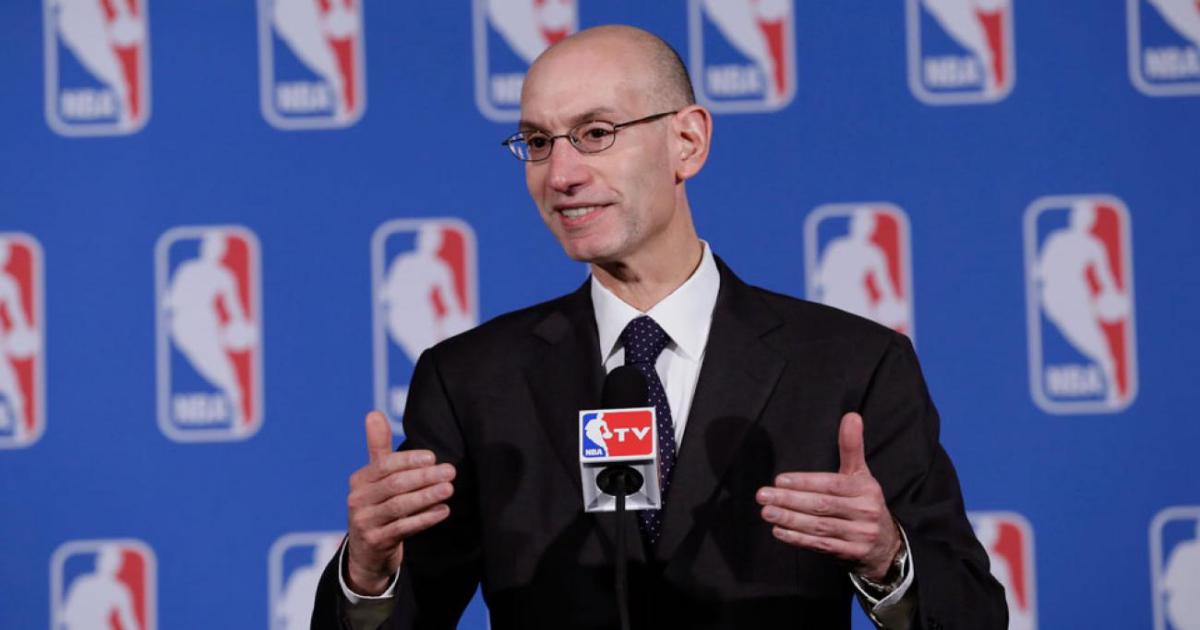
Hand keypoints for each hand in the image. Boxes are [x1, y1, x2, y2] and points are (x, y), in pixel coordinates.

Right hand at [345, 411, 455, 594]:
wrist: (367, 553)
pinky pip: (403, 528)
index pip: (385, 465)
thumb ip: (377, 447)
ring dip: (427, 497)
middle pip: (394, 485)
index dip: (409, 460)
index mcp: (359, 480)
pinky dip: (425, 519)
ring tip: (449, 489)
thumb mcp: (375, 477)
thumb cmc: (378, 505)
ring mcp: (365, 522)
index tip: (433, 457)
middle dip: (424, 477)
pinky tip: (443, 511)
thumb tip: (373, 413)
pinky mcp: (376, 542)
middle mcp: (357, 500)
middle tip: (450, 471)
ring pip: (400, 506)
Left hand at [755, 412, 900, 580]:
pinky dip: (798, 539)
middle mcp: (865, 511)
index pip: (831, 485)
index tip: (779, 480)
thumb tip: (851, 416)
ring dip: (790, 520)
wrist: (885, 543)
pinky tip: (779, 531)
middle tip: (763, 496)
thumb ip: (852, 447)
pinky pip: (821, 545)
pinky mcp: (851, 553)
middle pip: (822, 506)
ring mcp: (859, 534)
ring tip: (766, 512)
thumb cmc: (864, 501)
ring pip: (819, 527)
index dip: (805, 482)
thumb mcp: (861, 474)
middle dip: (790, 501)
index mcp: (866, 489)